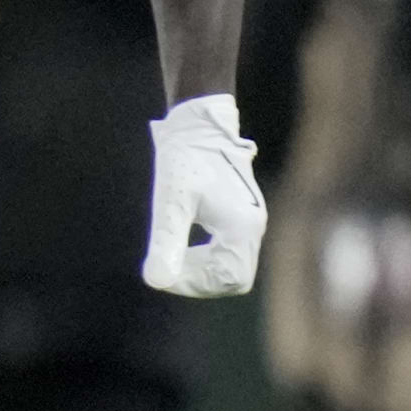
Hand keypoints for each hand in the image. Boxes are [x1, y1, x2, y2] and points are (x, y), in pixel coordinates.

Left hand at [142, 92, 263, 296]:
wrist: (199, 127)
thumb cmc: (184, 159)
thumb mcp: (171, 201)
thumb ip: (166, 241)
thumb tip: (156, 282)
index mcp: (243, 227)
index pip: (229, 278)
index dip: (195, 283)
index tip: (164, 270)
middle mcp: (254, 228)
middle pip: (234, 277)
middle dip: (200, 280)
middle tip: (166, 265)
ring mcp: (251, 223)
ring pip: (233, 267)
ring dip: (203, 270)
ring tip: (172, 256)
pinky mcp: (241, 218)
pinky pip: (230, 253)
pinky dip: (207, 259)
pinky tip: (182, 247)